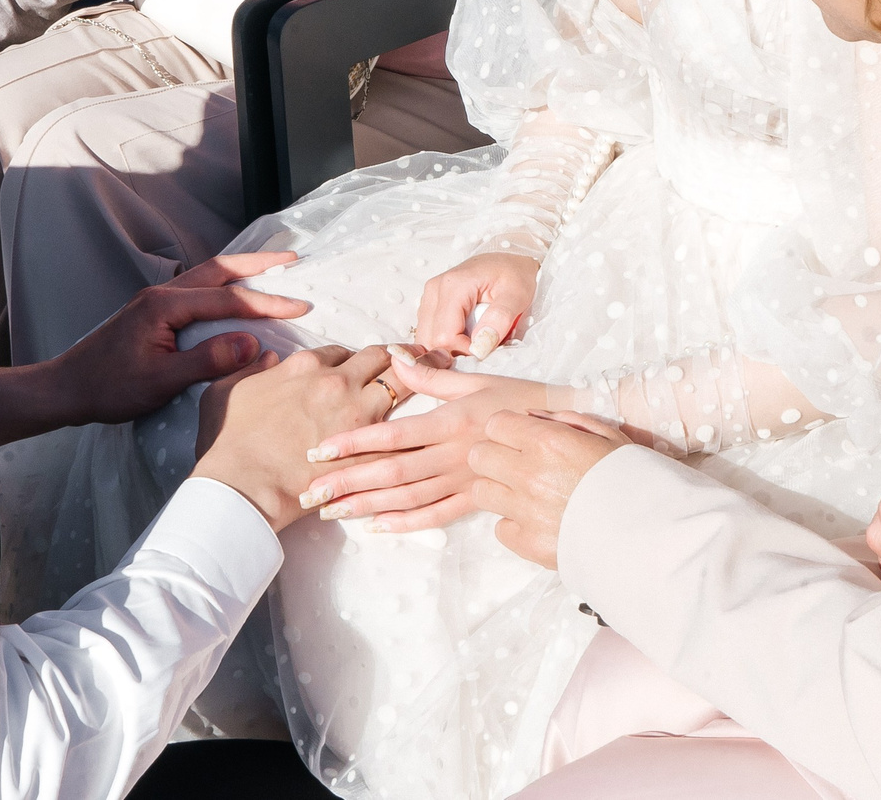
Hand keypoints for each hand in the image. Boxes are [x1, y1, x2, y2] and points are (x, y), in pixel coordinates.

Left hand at [39, 251, 313, 428]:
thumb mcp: (160, 381)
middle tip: (293, 261)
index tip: (301, 306)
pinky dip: (222, 286)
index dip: (267, 304)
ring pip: (207, 276)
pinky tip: (233, 295)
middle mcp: (161, 294)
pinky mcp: (152, 312)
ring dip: (241, 272)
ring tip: (272, 270)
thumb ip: (206, 360)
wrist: (65, 389)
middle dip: (258, 265)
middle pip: (219, 270)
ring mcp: (155, 300)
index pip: (227, 300)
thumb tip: (251, 343)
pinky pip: (196, 290)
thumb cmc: (108, 388)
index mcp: (164, 305)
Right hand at [195, 344, 401, 530]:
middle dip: (394, 357)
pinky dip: (412, 427)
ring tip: (428, 384)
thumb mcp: (224, 391)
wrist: (243, 485)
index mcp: (305, 366)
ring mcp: (358, 414)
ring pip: (401, 384)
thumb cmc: (229, 443)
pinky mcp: (370, 449)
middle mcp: (338, 382)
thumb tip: (268, 357)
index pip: (341, 351)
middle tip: (410, 360)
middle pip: (380, 357)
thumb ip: (249, 368)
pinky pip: (404, 430)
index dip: (349, 360)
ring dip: (411, 383)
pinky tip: (420, 429)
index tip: (355, 368)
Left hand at [297, 356, 559, 531]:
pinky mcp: (478, 500)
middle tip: (310, 491)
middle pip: (393, 471)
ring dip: (368, 506)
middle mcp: (455, 454)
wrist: (570, 430)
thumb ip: (431, 375)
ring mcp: (466, 480)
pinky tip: (377, 526)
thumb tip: (394, 354)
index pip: (393, 434)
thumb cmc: (523, 399)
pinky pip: (438, 515)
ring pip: (410, 497)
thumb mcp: (478, 381)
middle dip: (349, 482)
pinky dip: (407, 523)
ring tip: (331, 511)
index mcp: (451, 421)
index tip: (319, 450)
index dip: (354, 443)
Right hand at [415, 251, 539, 359]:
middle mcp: (434, 290)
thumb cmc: (515, 273)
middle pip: (430, 340)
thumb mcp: (517, 294)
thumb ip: (500, 318)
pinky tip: (466, 337)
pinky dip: (446, 342)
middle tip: (481, 349)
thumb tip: (480, 347)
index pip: (444, 336)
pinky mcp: (431, 303)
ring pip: (427, 339)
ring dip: (450, 349)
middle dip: (455, 353)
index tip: (486, 351)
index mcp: (453, 286)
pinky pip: (430, 332)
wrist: (510, 258)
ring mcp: (430, 296)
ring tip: (475, 342)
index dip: (464, 352)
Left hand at [470, 408, 627, 568]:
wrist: (650, 533)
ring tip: (524, 495)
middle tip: (514, 465)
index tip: (516, 438)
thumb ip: (564, 420)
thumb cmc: (631, 479)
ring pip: (481, 492)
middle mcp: (531, 473)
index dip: (504, 429)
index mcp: (550, 442)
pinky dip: (514, 525)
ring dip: (498, 490)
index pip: (495, 424)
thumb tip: (530, 416)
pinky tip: (537, 521)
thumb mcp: (607, 435)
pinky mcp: (528, 543)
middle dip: (493, 456)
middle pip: (479, 456)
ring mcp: (526, 510)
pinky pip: (500, 528)